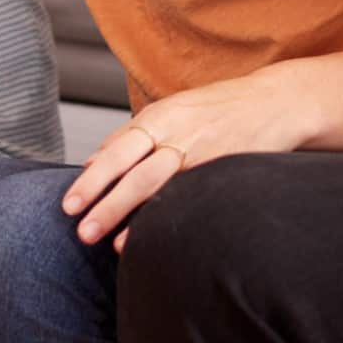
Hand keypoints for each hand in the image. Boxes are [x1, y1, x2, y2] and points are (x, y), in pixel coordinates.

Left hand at [61, 67, 306, 252]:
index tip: (69, 204)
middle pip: (130, 169)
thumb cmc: (215, 110)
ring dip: (128, 213)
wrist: (274, 101)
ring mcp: (201, 152)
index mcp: (156, 117)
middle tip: (77, 226)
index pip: (115, 151)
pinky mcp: (226, 168)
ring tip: (107, 241)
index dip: (91, 179)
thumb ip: (132, 136)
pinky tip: (155, 236)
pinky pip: (192, 196)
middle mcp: (174, 133)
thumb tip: (92, 163)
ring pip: (156, 185)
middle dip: (102, 199)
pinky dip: (170, 215)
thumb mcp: (170, 111)